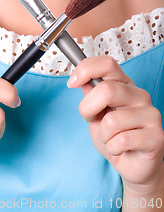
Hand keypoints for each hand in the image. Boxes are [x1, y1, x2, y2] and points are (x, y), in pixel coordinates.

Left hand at [67, 56, 163, 190]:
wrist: (132, 165)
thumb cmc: (114, 136)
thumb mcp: (95, 113)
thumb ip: (90, 94)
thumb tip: (80, 79)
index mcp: (124, 84)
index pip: (107, 64)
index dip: (86, 69)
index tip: (72, 83)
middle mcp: (139, 95)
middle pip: (106, 90)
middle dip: (88, 109)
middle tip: (90, 119)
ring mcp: (150, 114)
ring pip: (112, 120)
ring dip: (102, 135)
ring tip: (110, 138)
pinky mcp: (156, 136)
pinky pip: (122, 140)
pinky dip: (112, 148)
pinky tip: (120, 148)